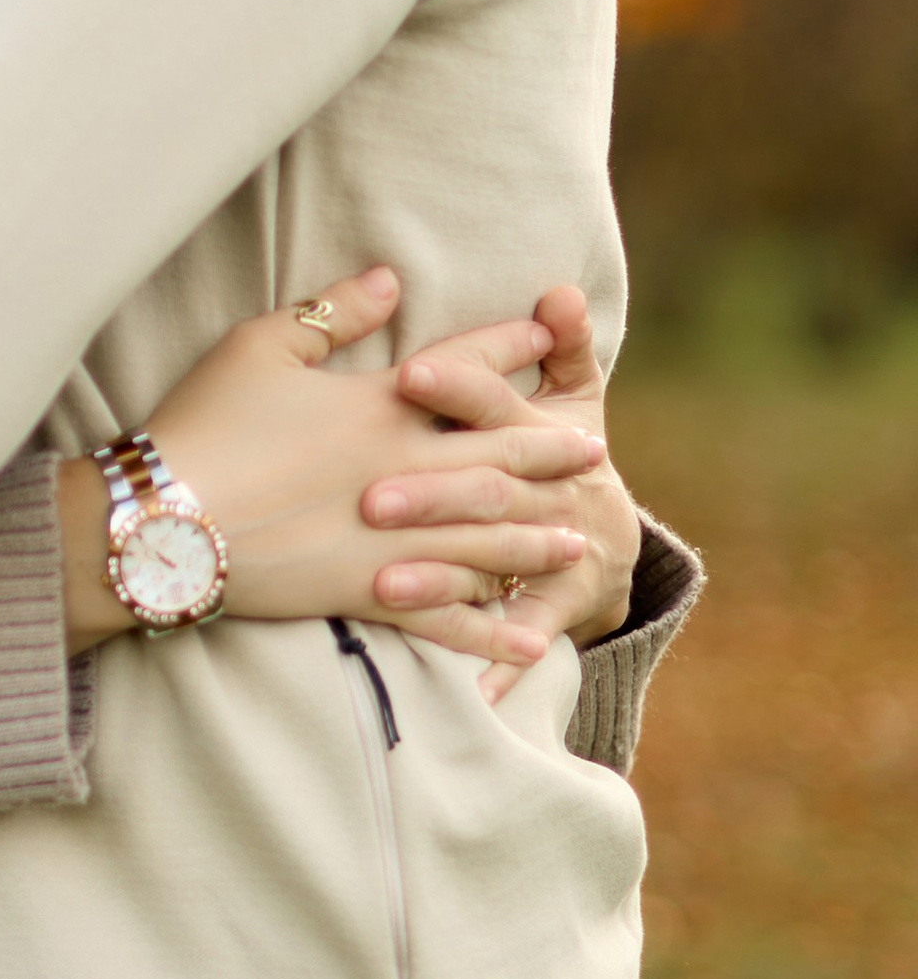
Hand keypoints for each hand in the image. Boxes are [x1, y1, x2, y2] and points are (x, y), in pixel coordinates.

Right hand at [56, 266, 606, 676]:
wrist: (161, 521)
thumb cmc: (201, 425)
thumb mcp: (259, 347)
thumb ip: (332, 313)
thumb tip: (390, 276)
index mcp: (380, 405)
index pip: (463, 367)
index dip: (510, 346)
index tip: (547, 333)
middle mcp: (403, 470)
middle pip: (498, 457)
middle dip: (549, 454)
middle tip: (593, 455)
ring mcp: (391, 536)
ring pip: (488, 538)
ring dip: (537, 540)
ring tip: (577, 542)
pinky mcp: (367, 590)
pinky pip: (445, 615)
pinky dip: (491, 628)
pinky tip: (531, 638)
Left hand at [381, 284, 637, 697]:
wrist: (609, 539)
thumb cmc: (558, 448)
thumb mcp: (572, 392)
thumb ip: (558, 342)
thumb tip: (562, 291)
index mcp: (533, 426)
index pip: (493, 398)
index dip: (458, 386)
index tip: (408, 373)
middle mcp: (545, 486)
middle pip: (486, 484)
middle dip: (430, 491)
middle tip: (368, 498)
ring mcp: (552, 548)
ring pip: (494, 560)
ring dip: (442, 576)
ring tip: (385, 588)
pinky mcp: (553, 603)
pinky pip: (520, 633)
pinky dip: (495, 659)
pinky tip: (459, 687)